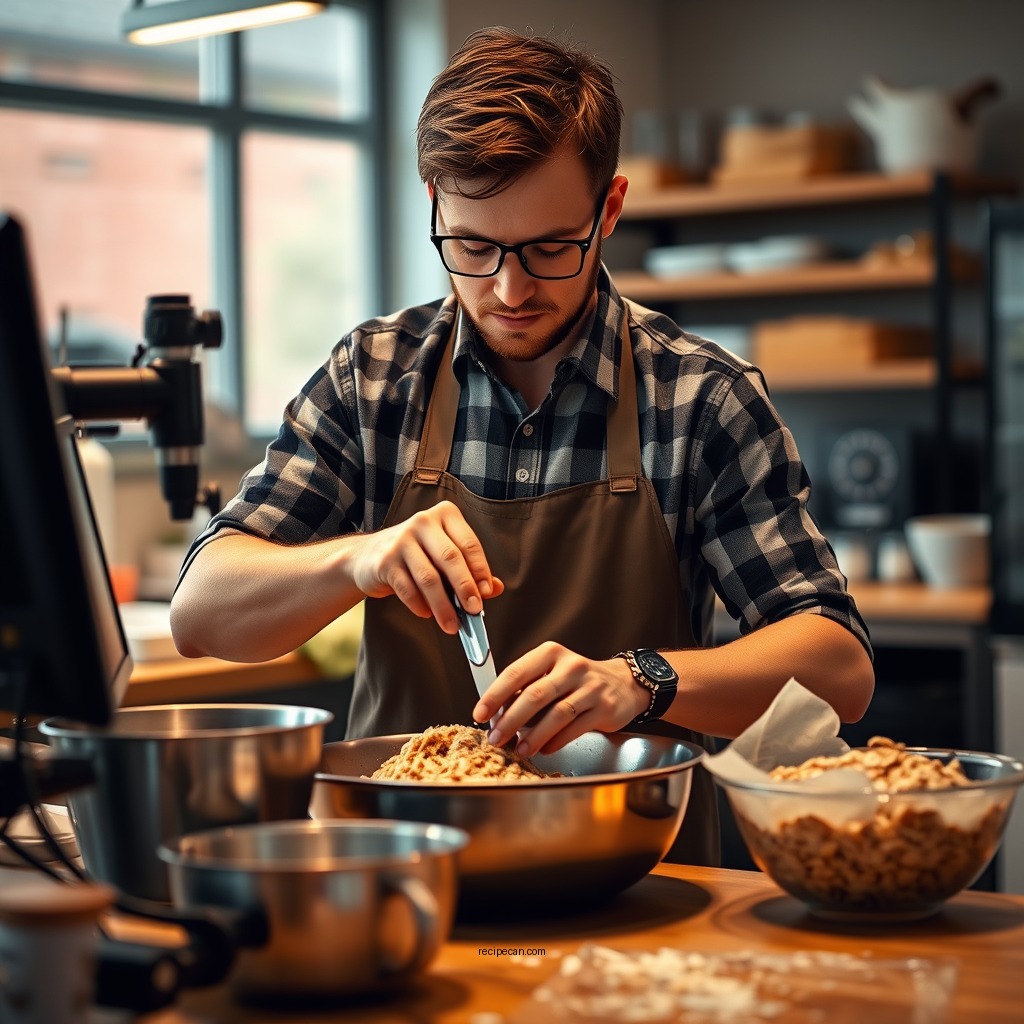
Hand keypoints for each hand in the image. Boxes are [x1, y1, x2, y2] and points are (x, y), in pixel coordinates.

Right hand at [348, 500, 503, 632]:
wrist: (368, 556)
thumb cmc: (416, 555)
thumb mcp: (444, 556)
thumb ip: (470, 569)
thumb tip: (496, 588)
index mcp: (445, 515)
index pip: (469, 544)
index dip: (480, 570)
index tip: (487, 593)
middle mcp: (423, 522)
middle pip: (450, 558)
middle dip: (465, 588)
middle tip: (474, 611)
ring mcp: (401, 540)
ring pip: (429, 577)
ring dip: (443, 605)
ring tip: (452, 624)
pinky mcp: (385, 561)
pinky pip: (407, 588)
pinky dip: (419, 605)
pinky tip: (426, 614)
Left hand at [473, 643, 649, 756]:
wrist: (624, 684)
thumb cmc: (578, 681)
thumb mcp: (552, 672)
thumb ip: (527, 688)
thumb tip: (496, 714)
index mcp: (551, 653)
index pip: (516, 672)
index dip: (495, 695)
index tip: (480, 713)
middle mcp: (571, 667)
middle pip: (535, 694)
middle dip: (510, 720)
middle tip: (496, 737)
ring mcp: (590, 687)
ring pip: (556, 714)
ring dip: (534, 736)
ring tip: (520, 749)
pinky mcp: (604, 708)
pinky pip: (575, 728)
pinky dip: (556, 741)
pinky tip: (545, 749)